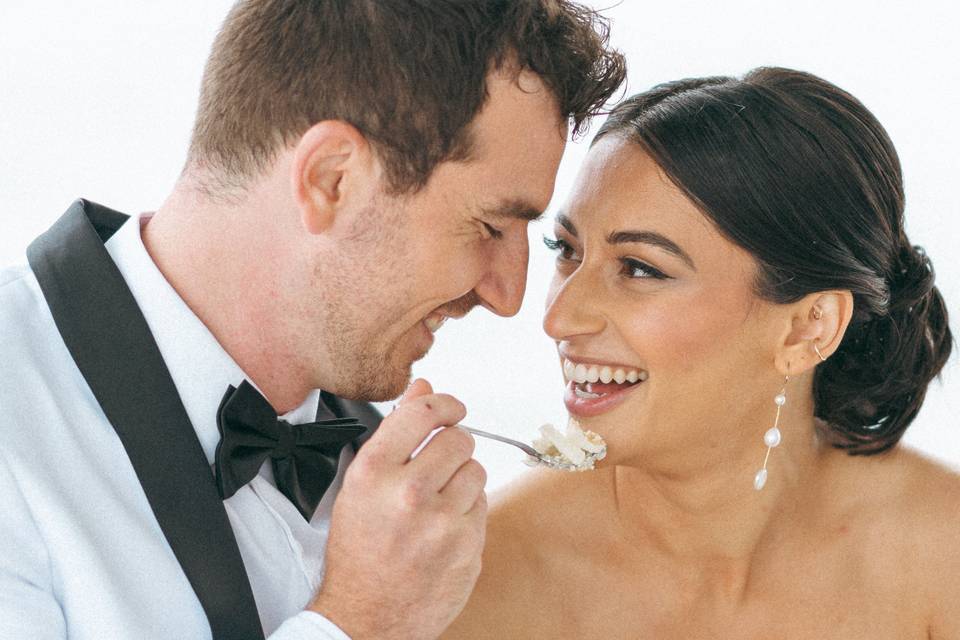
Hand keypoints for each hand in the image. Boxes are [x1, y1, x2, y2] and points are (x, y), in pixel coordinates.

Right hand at [309, 379, 487, 639]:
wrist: (366, 617)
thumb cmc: (359, 552)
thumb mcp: (360, 486)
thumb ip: (394, 433)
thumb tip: (423, 388)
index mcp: (373, 473)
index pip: (423, 411)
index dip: (443, 403)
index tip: (450, 408)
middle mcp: (408, 494)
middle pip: (458, 439)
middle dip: (452, 446)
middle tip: (439, 464)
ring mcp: (442, 523)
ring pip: (476, 470)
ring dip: (463, 479)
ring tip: (438, 500)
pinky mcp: (467, 546)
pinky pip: (483, 506)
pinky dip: (468, 511)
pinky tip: (444, 527)